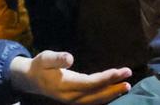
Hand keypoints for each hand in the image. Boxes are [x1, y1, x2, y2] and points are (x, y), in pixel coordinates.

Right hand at [10, 52, 130, 103]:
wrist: (31, 80)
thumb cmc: (40, 66)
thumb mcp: (45, 58)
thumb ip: (57, 58)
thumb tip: (70, 58)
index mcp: (65, 86)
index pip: (90, 83)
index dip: (106, 78)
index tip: (119, 71)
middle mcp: (71, 96)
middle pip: (97, 94)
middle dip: (114, 87)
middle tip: (128, 78)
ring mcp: (73, 101)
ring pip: (96, 100)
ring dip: (112, 93)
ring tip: (126, 85)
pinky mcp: (75, 100)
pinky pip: (93, 101)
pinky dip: (105, 97)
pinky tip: (115, 91)